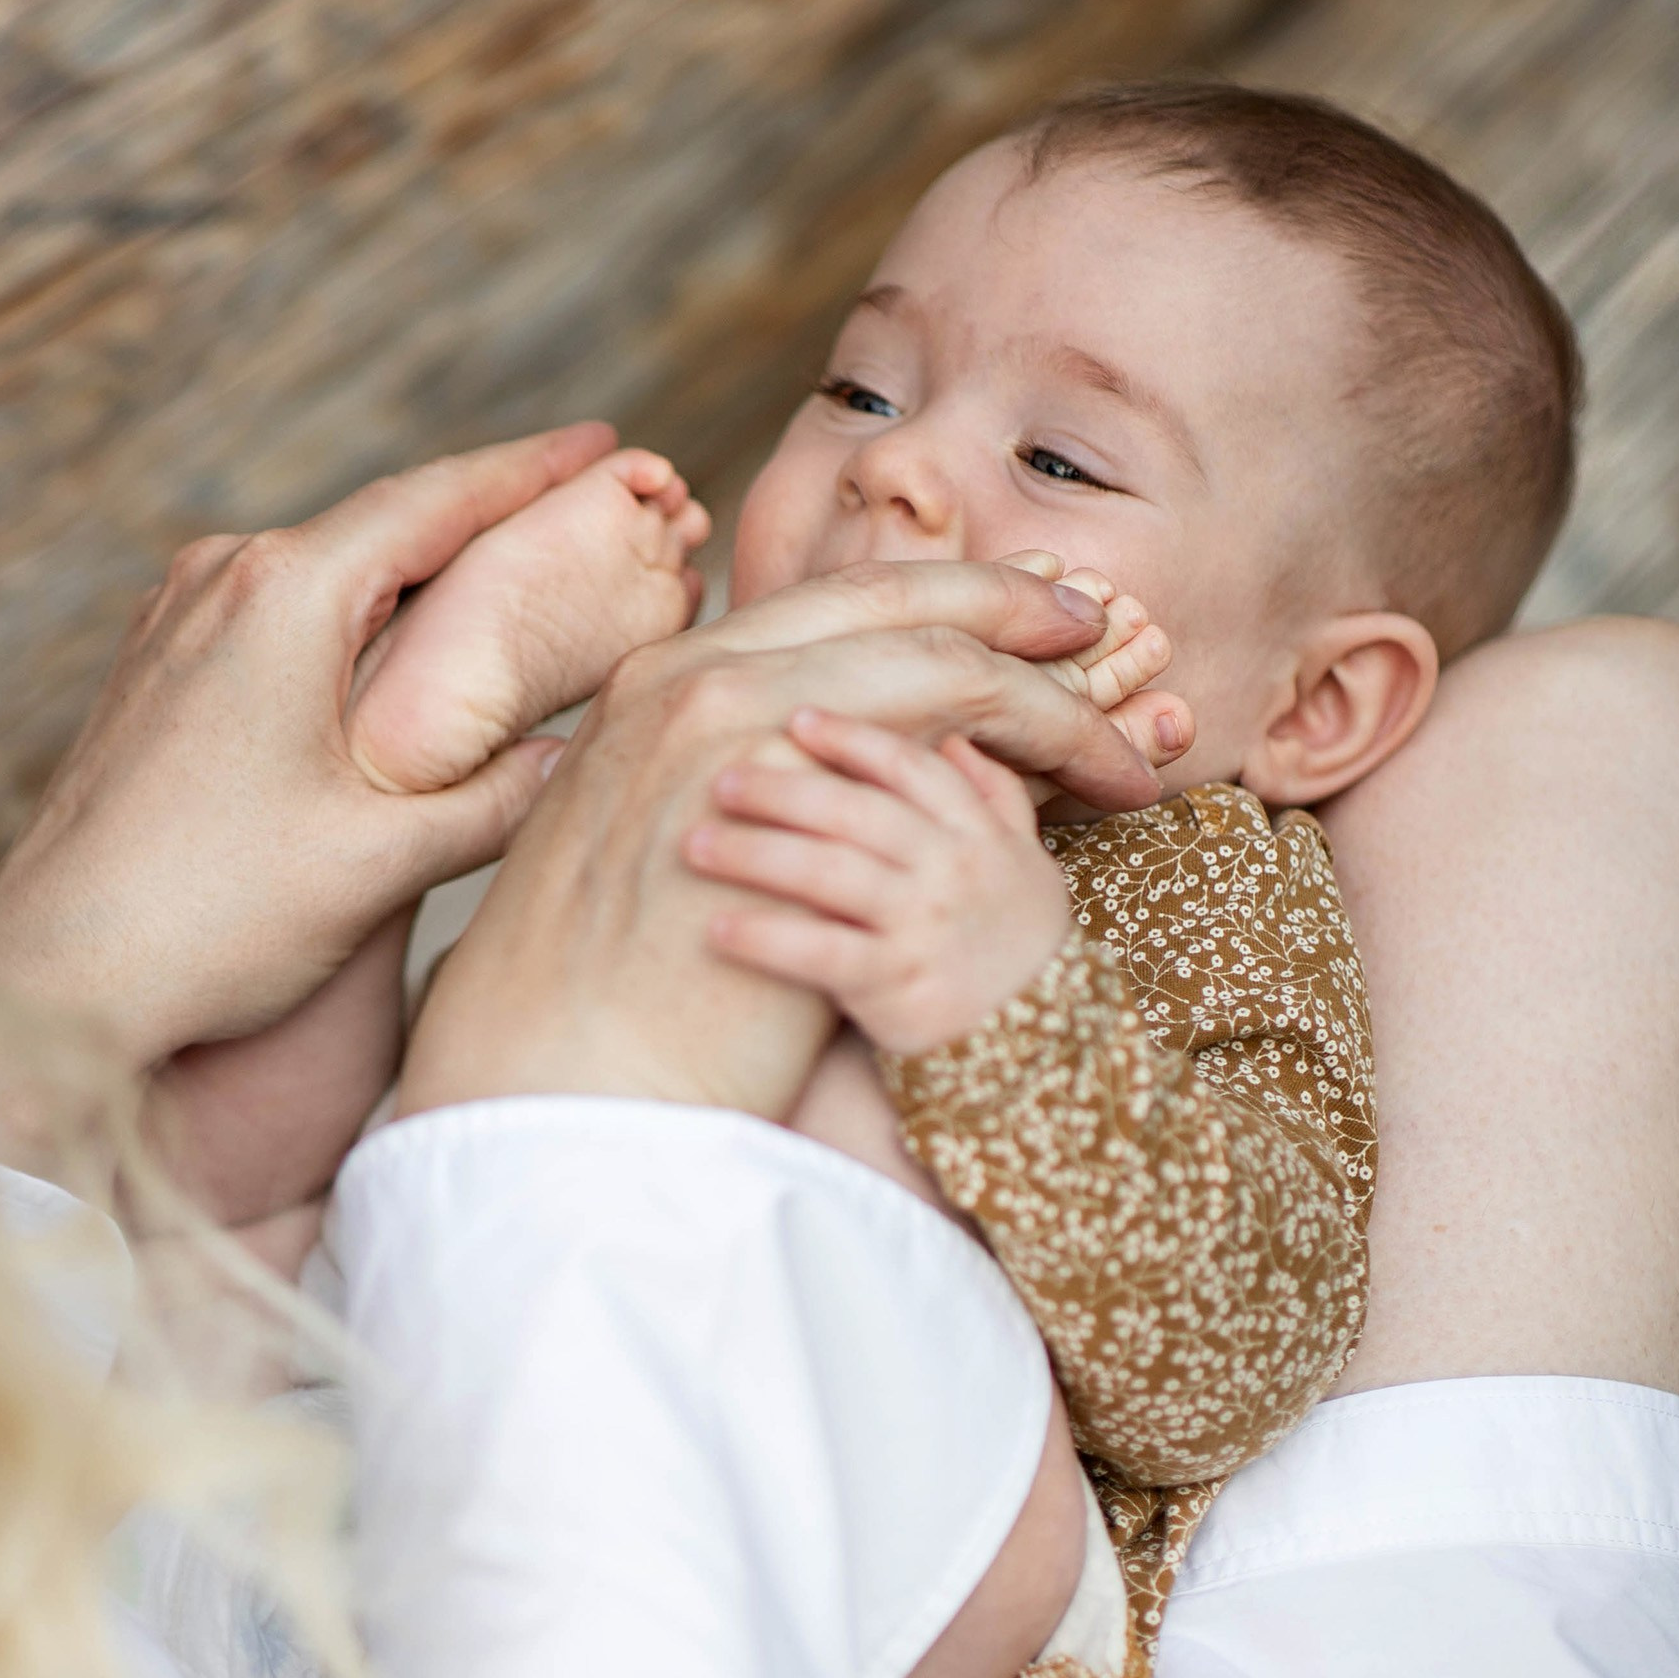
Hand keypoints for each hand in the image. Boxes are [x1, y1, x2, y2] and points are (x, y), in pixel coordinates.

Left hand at [0, 424, 615, 1067]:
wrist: (51, 983)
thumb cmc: (208, 920)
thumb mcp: (382, 861)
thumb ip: (496, 800)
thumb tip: (578, 759)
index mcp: (284, 594)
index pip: (438, 500)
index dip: (535, 471)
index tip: (612, 445)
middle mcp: (220, 580)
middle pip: (387, 523)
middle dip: (491, 516)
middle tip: (591, 507)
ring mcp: (177, 619)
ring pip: (331, 568)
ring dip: (422, 569)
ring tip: (512, 572)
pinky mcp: (156, 669)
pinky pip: (280, 612)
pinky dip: (358, 616)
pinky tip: (399, 650)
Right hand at [399, 556, 1161, 1123]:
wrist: (554, 1078)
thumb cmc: (600, 1002)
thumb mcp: (654, 861)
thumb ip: (725, 798)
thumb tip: (815, 799)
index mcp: (656, 685)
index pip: (823, 609)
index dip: (934, 603)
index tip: (1015, 620)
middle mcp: (690, 676)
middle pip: (887, 599)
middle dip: (1008, 606)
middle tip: (1096, 628)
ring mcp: (730, 717)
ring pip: (937, 654)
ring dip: (1049, 687)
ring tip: (1124, 732)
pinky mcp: (783, 780)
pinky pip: (955, 724)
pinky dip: (1046, 737)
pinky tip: (1100, 776)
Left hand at [689, 710, 1071, 1053]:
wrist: (1042, 1048)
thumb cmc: (1015, 948)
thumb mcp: (1027, 866)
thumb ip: (994, 800)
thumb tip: (953, 740)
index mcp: (977, 834)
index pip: (910, 768)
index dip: (852, 739)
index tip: (795, 719)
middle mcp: (951, 871)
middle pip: (855, 812)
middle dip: (782, 789)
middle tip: (719, 779)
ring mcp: (923, 928)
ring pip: (829, 873)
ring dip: (756, 854)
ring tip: (695, 844)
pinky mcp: (895, 988)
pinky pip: (820, 954)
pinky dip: (767, 938)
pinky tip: (715, 927)